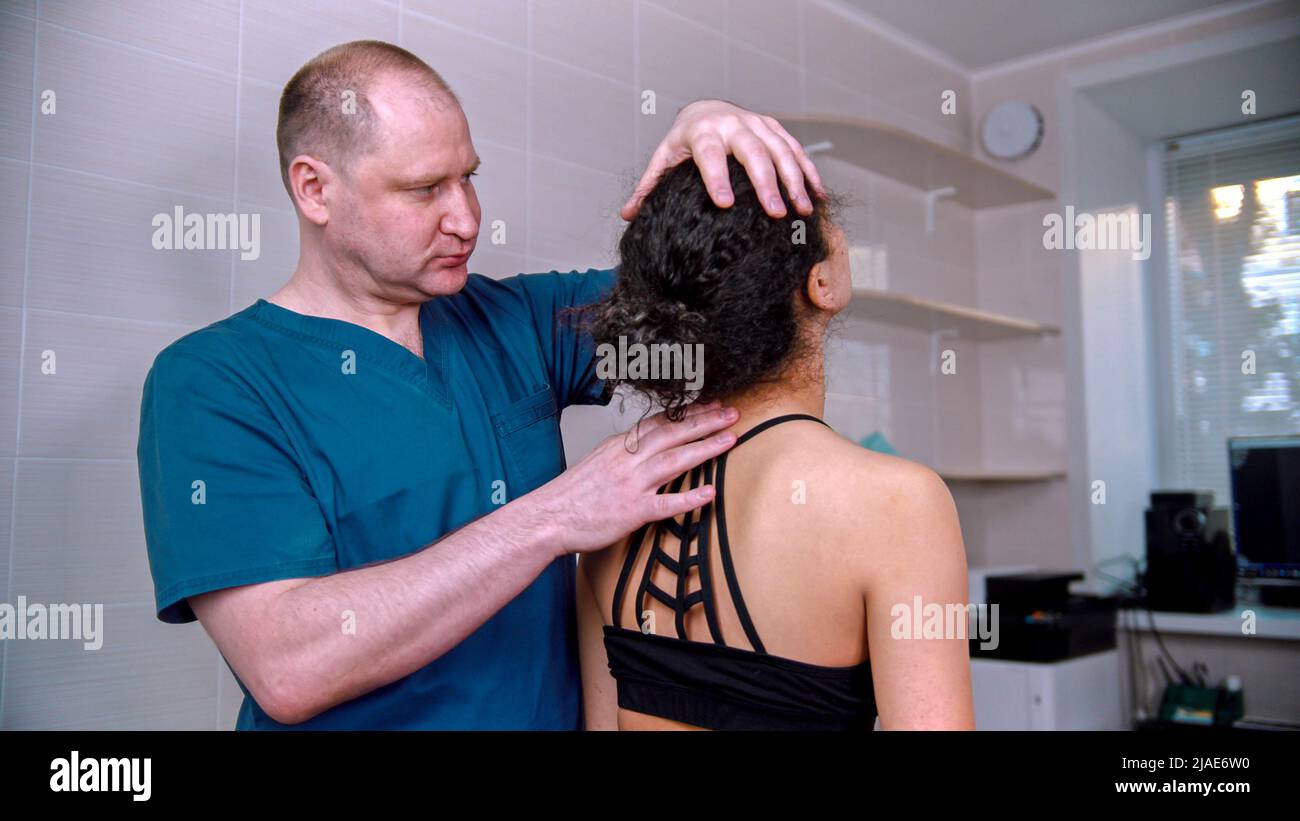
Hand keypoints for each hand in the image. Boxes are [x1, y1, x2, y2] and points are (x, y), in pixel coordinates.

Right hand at [530, 400, 739, 555]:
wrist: (547, 517)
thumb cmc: (570, 494)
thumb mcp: (597, 461)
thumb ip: (623, 453)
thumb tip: (643, 447)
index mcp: (620, 446)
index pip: (660, 422)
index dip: (688, 413)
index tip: (710, 405)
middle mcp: (628, 459)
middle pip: (673, 434)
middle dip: (705, 422)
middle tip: (731, 413)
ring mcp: (632, 484)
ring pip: (674, 460)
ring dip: (705, 447)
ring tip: (730, 439)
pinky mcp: (632, 511)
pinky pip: (666, 503)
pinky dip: (689, 498)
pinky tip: (710, 493)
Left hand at [621, 100, 825, 220]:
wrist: (706, 109)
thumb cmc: (683, 142)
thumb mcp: (664, 160)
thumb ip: (649, 187)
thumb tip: (628, 215)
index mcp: (701, 132)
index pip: (709, 154)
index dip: (716, 178)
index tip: (724, 204)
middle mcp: (732, 124)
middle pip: (752, 152)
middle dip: (765, 182)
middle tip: (776, 213)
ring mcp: (757, 124)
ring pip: (780, 149)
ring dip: (794, 179)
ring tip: (802, 209)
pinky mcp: (774, 128)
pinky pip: (795, 149)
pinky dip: (808, 171)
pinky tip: (817, 195)